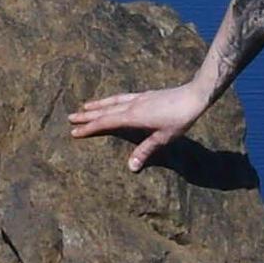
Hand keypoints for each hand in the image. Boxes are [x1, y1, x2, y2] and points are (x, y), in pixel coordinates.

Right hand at [66, 81, 218, 173]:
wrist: (193, 96)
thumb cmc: (179, 119)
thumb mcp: (163, 138)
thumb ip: (145, 151)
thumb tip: (130, 167)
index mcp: (132, 117)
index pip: (105, 123)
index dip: (89, 128)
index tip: (74, 132)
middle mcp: (132, 105)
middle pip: (104, 110)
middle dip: (87, 115)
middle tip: (70, 117)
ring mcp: (138, 98)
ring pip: (112, 101)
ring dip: (97, 104)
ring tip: (85, 106)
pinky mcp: (145, 95)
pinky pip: (122, 97)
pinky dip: (111, 99)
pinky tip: (112, 101)